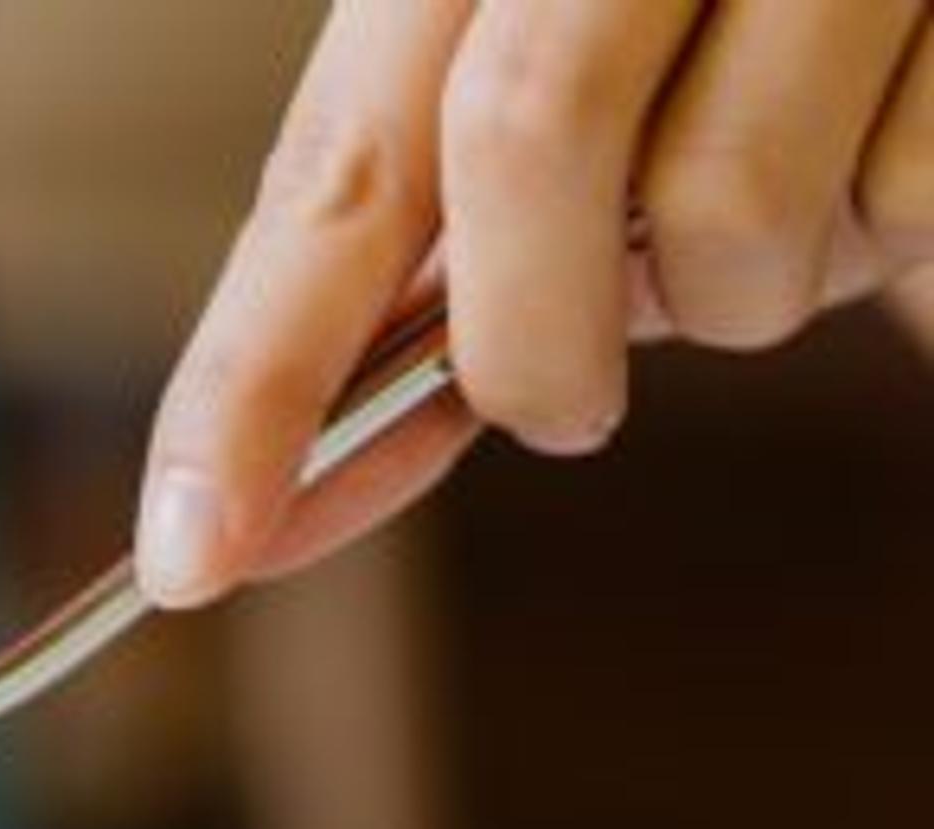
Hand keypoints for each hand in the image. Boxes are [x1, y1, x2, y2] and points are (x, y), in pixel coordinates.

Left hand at [140, 0, 933, 606]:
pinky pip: (907, 200)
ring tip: (773, 209)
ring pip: (733, 207)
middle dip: (530, 339)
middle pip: (524, 142)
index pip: (330, 174)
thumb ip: (430, 277)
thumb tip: (269, 506)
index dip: (251, 380)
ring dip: (733, 290)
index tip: (190, 553)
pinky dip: (884, 231)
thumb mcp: (544, 109)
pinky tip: (880, 144)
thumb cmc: (704, 36)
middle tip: (562, 402)